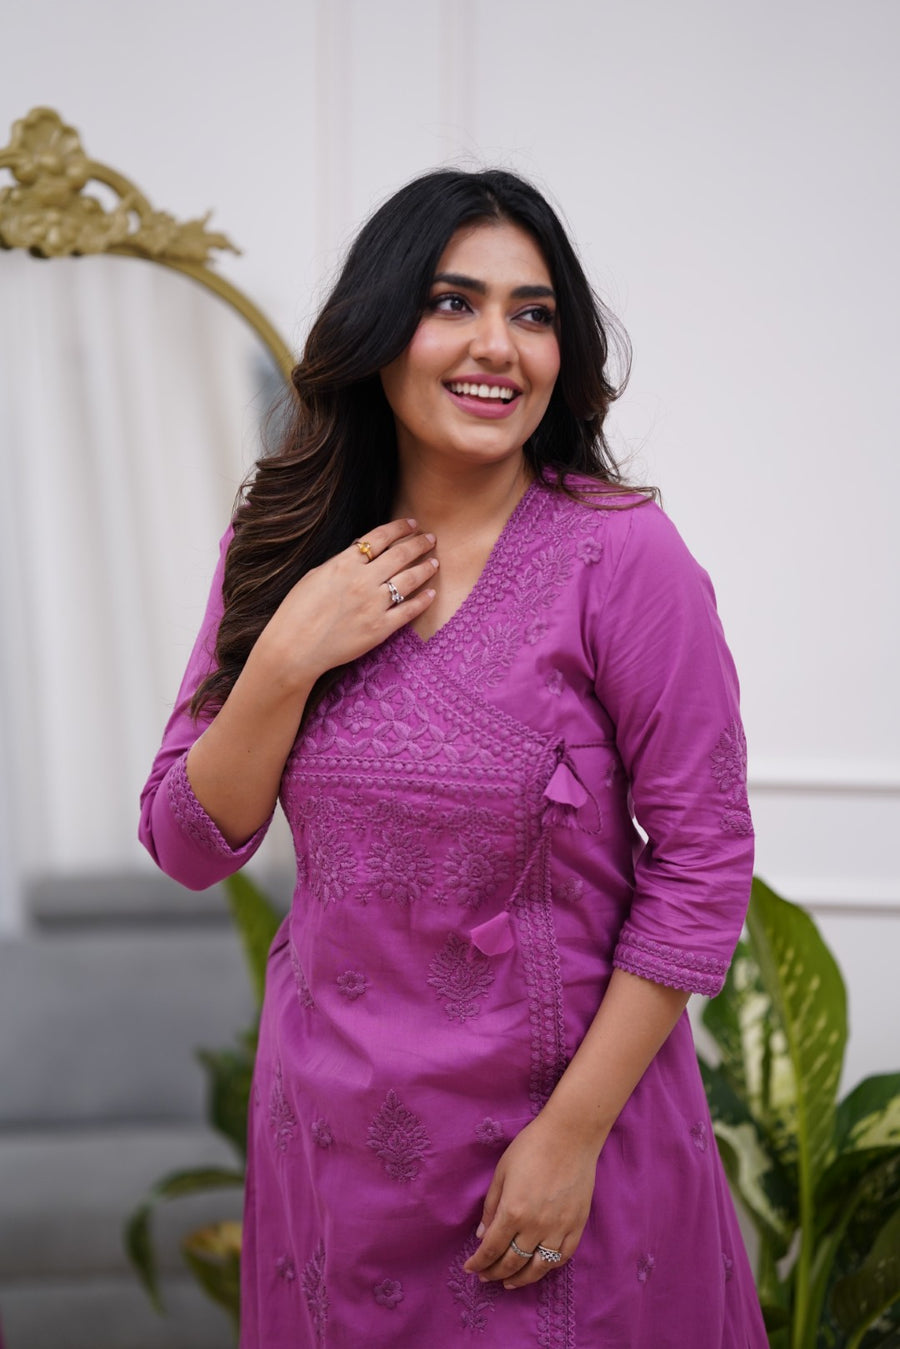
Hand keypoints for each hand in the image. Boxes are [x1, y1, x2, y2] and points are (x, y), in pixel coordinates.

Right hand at [257, 517, 437, 686]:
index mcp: (344, 564)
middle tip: (431, 539)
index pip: (380, 537)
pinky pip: (408, 611)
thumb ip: (341, 563)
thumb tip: (360, 554)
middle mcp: (362, 581)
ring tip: (434, 562)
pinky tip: (430, 593)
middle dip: (419, 544)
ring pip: (409, 580)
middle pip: (400, 555)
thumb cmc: (297, 612)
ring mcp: (373, 605)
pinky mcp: (380, 629)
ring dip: (425, 568)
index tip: (411, 524)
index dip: (399, 528)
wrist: (294, 649)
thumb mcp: (315, 576)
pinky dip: (422, 600)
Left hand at [463, 1113, 601, 1289]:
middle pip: (512, 1262)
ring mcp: (559, 1228)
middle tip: (485, 1277)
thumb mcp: (502, 1172)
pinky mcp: (577, 1226)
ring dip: (520, 1279)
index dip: (478, 1262)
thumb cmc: (531, 1147)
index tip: (469, 1269)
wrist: (570, 1135)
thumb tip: (481, 1236)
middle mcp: (535, 1225)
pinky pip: (562, 1257)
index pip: (491, 1248)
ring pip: (538, 1267)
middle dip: (495, 1273)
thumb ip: (491, 1207)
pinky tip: (538, 1267)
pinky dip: (548, 1267)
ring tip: (508, 1283)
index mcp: (513, 1211)